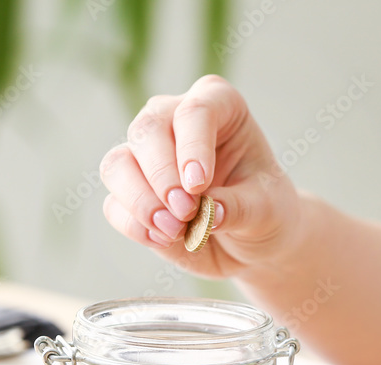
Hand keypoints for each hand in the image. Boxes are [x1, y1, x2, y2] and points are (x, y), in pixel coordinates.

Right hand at [99, 75, 301, 277]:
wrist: (254, 242)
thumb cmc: (266, 210)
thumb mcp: (267, 209)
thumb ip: (239, 207)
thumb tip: (207, 213)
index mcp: (220, 106)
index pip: (196, 111)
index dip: (192, 146)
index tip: (198, 184)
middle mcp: (175, 120)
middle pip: (147, 131)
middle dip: (162, 175)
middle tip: (186, 212)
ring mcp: (147, 155)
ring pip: (118, 165)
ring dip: (141, 201)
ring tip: (174, 231)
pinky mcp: (131, 193)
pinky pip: (114, 204)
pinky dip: (134, 224)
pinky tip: (163, 239)